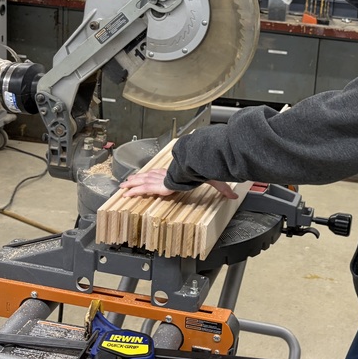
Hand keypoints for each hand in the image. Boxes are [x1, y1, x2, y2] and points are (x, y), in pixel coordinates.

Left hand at [119, 169, 238, 199]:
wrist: (196, 164)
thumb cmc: (202, 169)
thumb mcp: (212, 181)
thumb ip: (222, 189)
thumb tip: (235, 195)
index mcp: (177, 174)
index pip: (164, 176)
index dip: (156, 176)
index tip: (150, 177)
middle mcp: (167, 175)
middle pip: (149, 177)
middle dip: (139, 179)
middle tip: (128, 182)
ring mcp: (161, 179)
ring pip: (143, 182)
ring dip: (133, 184)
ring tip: (123, 187)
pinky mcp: (159, 184)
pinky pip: (143, 188)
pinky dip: (134, 190)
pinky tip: (126, 192)